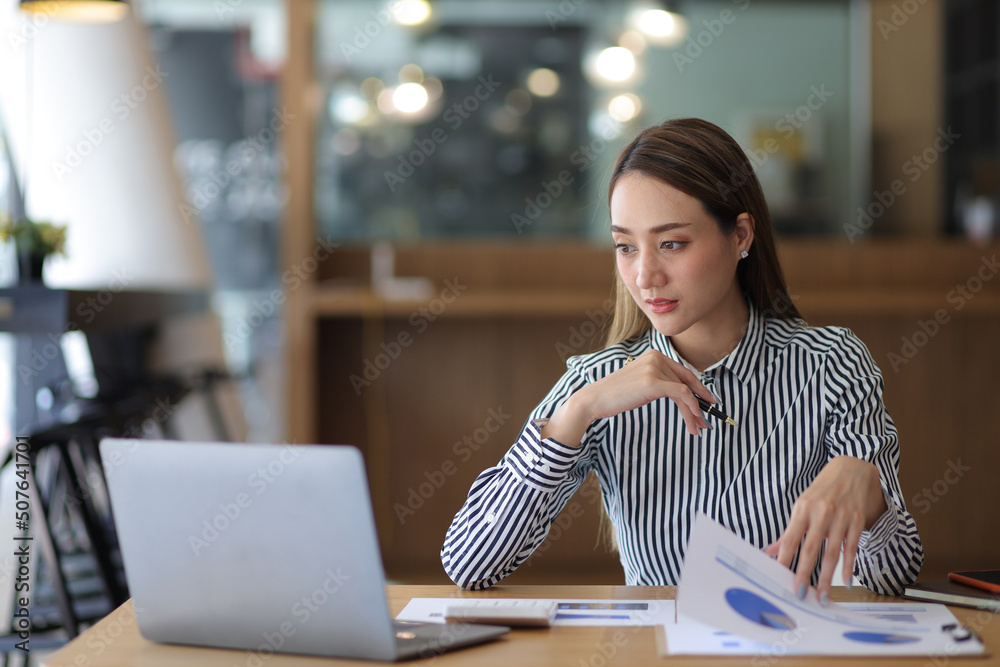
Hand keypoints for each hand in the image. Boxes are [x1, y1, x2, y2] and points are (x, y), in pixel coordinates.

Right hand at [541, 350, 714, 445]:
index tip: (707, 402)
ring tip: (698, 428)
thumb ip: (659, 382)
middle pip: (687, 381)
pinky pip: (682, 394)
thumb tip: (682, 394)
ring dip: (695, 411)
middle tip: (706, 420)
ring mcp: (655, 368)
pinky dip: (691, 409)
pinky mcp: (654, 381)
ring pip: (686, 390)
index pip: (683, 372)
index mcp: (653, 355)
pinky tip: (692, 422)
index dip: (698, 388)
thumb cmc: (615, 395)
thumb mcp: (641, 384)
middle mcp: (656, 357)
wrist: (594, 399)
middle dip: (701, 401)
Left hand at [764, 456, 887, 603]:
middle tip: (800, 594)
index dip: (784, 558)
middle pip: (811, 548)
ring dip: (827, 577)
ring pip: (832, 552)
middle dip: (804, 573)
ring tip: (822, 596)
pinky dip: (848, 566)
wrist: (852, 469)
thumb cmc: (822, 491)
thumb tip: (769, 551)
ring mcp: (841, 518)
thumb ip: (789, 530)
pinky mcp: (857, 521)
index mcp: (803, 509)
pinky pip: (852, 548)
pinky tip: (844, 581)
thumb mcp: (802, 505)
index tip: (779, 576)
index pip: (790, 538)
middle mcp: (821, 513)